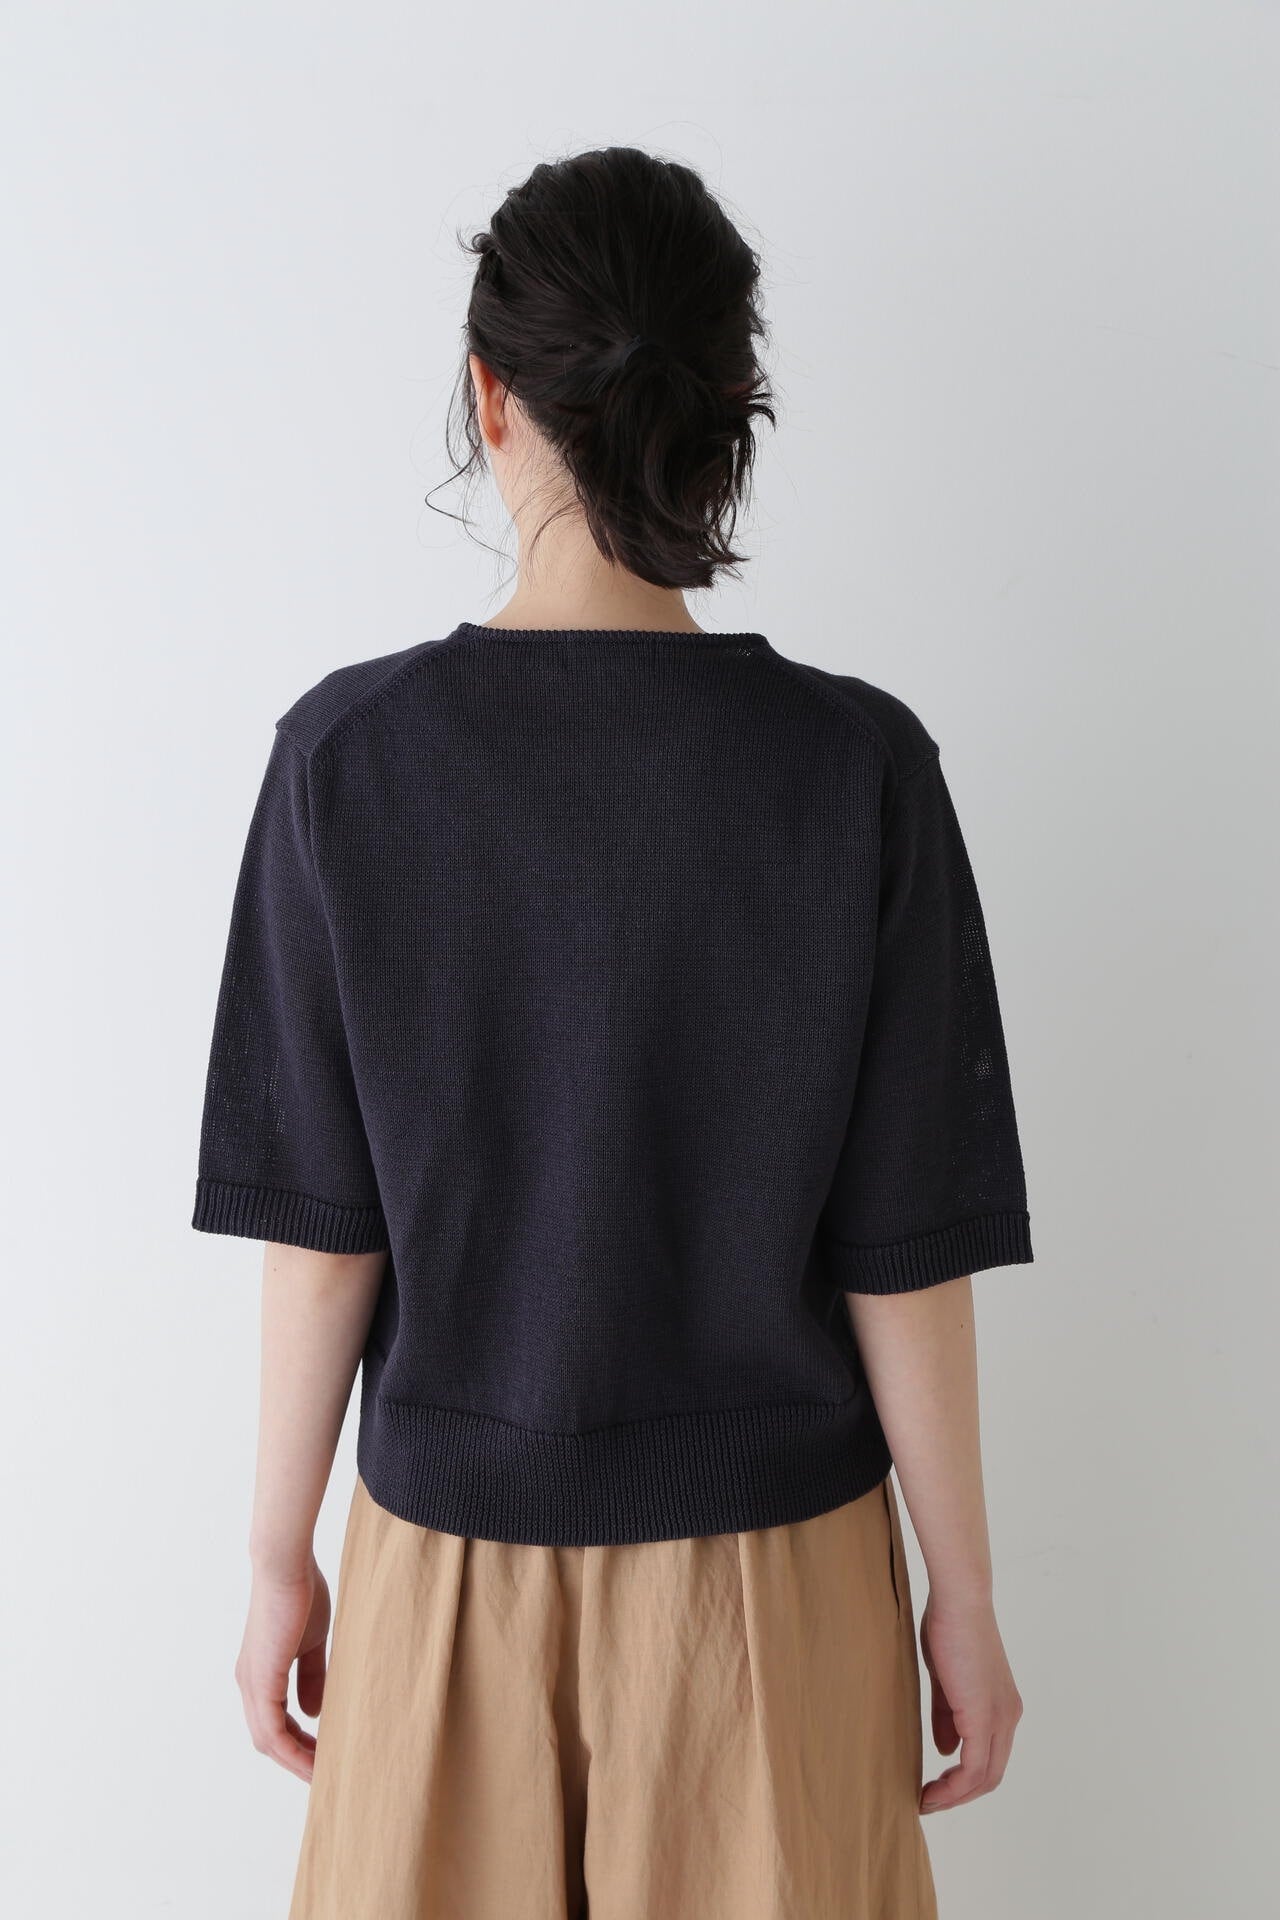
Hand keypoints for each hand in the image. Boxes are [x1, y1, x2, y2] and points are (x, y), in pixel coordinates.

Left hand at [235, 1556, 330, 1781]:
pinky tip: (313, 1760)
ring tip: (322, 1775)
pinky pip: (273, 1732)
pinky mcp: (261, 1682)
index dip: (297, 1743)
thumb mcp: (311, 1642)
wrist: (285, 1566)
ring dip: (294, 1761)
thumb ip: (312, 1676)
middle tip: (324, 1773)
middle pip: (267, 1739)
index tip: (323, 1755)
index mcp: (259, 1673)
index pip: (274, 1721)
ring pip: (267, 1741)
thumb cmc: (300, 1593)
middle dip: (295, 1759)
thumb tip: (312, 1713)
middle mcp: (249, 1684)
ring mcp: (252, 1685)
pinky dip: (292, 1751)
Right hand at [917, 1590, 1022, 1812]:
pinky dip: (954, 1785)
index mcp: (1001, 1707)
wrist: (960, 1600)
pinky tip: (932, 1788)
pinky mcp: (983, 1716)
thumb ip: (947, 1715)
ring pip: (985, 1778)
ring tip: (926, 1800)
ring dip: (954, 1796)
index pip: (989, 1758)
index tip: (935, 1787)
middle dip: (959, 1796)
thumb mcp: (947, 1679)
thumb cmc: (949, 1627)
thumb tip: (946, 1750)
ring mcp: (1000, 1717)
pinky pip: (973, 1767)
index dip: (964, 1780)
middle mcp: (1008, 1717)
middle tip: (928, 1801)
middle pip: (990, 1777)